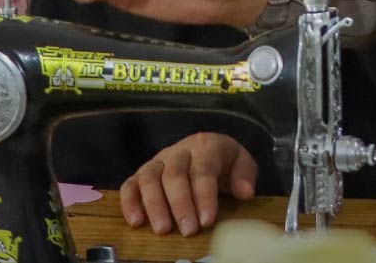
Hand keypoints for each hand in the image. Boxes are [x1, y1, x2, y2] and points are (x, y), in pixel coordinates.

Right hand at [119, 132, 258, 235]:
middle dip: (181, 204)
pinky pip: (130, 184)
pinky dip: (130, 202)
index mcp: (205, 146)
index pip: (203, 170)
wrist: (208, 149)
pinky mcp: (141, 173)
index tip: (207, 220)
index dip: (204, 196)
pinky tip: (135, 222)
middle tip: (188, 230)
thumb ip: (245, 175)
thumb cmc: (224, 163)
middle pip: (174, 174)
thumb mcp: (242, 163)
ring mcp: (158, 161)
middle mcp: (178, 151)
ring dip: (154, 205)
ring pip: (150, 178)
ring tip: (162, 229)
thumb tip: (245, 192)